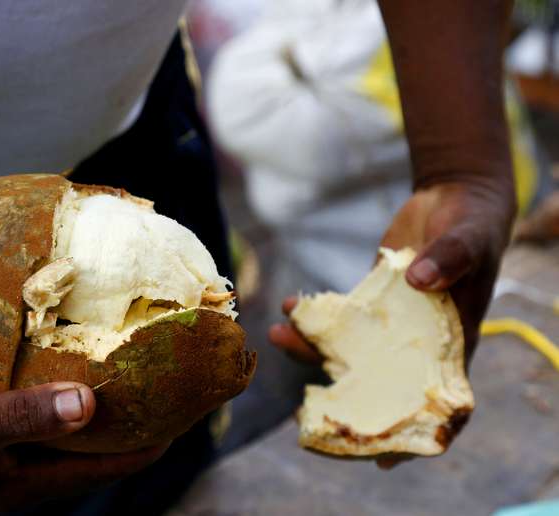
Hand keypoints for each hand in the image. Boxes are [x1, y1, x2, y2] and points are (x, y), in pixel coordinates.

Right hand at [0, 360, 166, 511]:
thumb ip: (29, 415)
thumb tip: (91, 404)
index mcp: (22, 489)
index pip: (103, 470)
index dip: (145, 447)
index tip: (181, 418)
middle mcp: (17, 476)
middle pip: (90, 450)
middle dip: (127, 424)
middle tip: (162, 389)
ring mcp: (2, 452)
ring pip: (64, 426)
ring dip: (93, 402)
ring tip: (127, 370)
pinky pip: (37, 405)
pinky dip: (57, 386)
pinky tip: (69, 357)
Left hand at [269, 180, 514, 467]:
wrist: (450, 198)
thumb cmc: (472, 225)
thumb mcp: (469, 239)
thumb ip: (450, 260)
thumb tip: (421, 283)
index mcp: (451, 343)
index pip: (438, 403)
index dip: (414, 437)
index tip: (384, 463)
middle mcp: (417, 342)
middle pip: (379, 383)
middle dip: (342, 398)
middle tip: (305, 406)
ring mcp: (390, 323)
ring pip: (348, 351)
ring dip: (311, 351)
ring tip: (276, 337)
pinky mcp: (370, 301)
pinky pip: (337, 318)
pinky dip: (312, 317)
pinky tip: (289, 306)